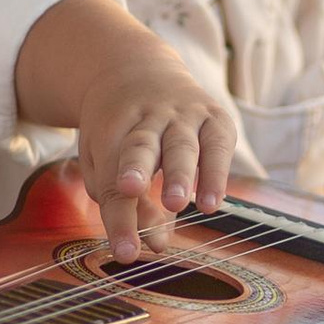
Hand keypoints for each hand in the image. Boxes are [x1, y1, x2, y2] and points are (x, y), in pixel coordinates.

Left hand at [57, 20, 238, 254]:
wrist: (136, 71)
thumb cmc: (118, 133)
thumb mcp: (106, 163)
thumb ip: (127, 204)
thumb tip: (157, 245)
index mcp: (110, 130)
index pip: (112, 179)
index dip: (119, 218)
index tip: (125, 252)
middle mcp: (145, 118)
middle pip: (140, 146)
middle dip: (136, 170)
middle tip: (131, 192)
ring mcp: (181, 113)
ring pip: (182, 144)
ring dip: (180, 175)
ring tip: (179, 205)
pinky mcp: (214, 115)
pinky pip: (218, 144)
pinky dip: (217, 173)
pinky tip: (213, 202)